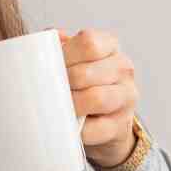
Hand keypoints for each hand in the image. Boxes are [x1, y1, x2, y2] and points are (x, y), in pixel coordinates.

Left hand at [47, 26, 139, 167]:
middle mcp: (122, 68)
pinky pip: (96, 128)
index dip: (64, 56)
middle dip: (61, 85)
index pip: (88, 43)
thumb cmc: (80, 84)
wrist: (100, 121)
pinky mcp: (121, 125)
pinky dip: (78, 131)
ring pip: (96, 98)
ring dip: (71, 106)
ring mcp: (126, 97)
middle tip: (47, 93)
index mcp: (109, 46)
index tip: (49, 68)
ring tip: (57, 108)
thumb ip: (56, 46)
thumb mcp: (71, 60)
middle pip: (85, 73)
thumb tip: (45, 40)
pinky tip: (69, 127)